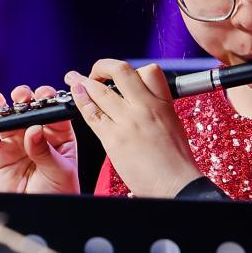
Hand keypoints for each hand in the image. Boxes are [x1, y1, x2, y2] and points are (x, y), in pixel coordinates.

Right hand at [0, 86, 79, 193]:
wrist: (39, 215)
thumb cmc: (58, 193)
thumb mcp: (60, 172)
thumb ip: (46, 151)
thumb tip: (33, 130)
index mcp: (57, 137)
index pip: (52, 112)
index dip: (47, 99)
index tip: (42, 94)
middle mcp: (34, 136)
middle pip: (26, 111)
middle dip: (22, 99)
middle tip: (19, 97)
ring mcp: (13, 145)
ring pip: (4, 120)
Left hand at [68, 59, 200, 196]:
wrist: (177, 185)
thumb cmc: (177, 162)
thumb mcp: (173, 125)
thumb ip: (156, 109)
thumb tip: (141, 100)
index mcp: (164, 104)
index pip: (149, 71)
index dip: (131, 70)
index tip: (119, 75)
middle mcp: (146, 107)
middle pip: (121, 71)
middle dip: (103, 67)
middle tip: (95, 72)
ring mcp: (128, 121)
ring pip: (100, 91)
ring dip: (83, 82)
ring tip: (74, 79)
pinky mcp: (114, 138)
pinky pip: (92, 113)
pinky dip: (80, 101)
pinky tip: (75, 96)